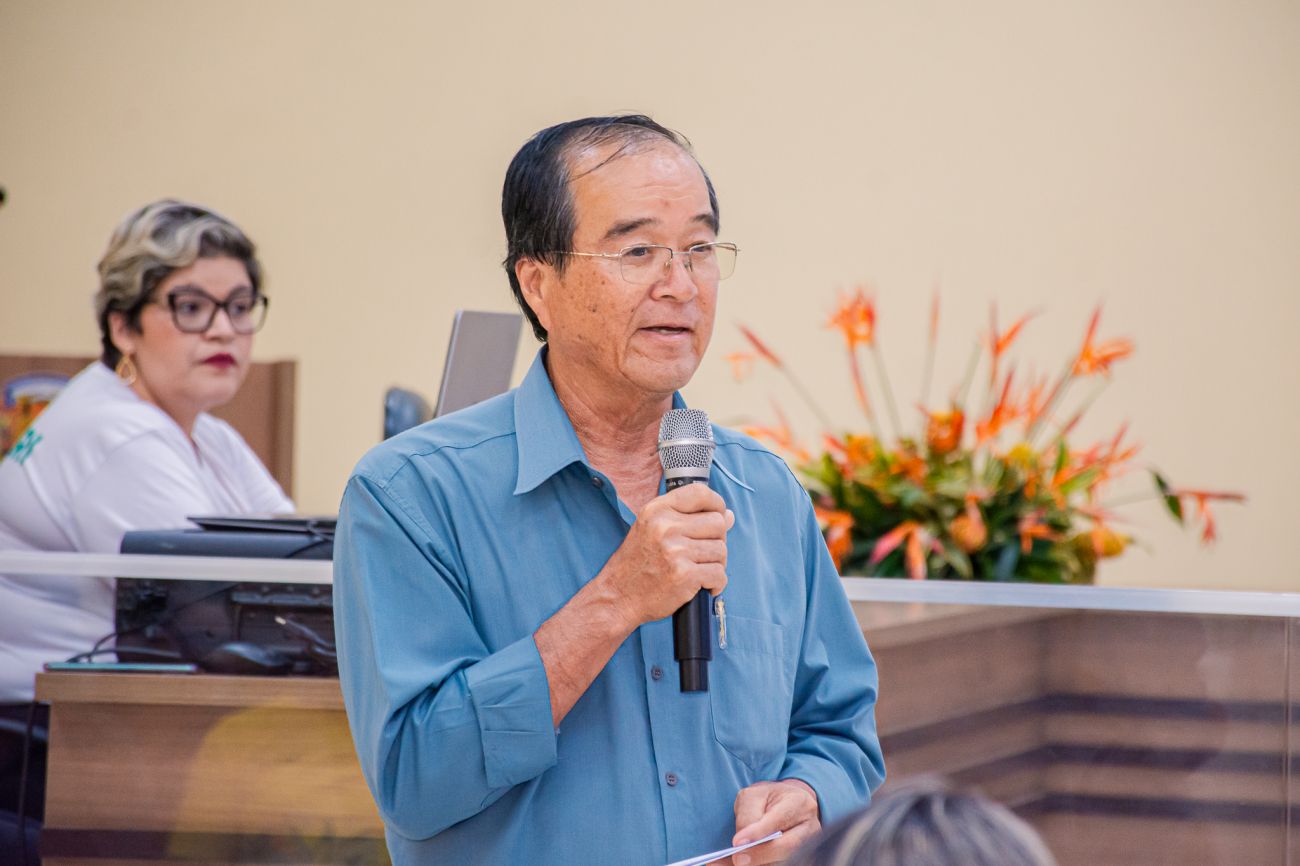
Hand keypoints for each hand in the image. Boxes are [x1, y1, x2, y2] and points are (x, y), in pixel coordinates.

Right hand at [600, 483, 733, 625]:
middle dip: (717, 540)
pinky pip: (719, 574)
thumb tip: (728, 515)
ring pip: (721, 550)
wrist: (618, 597)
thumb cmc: (637, 564)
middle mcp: (665, 526)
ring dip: (716, 564)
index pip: (700, 493)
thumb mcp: (653, 530)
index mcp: (657, 510)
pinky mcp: (684, 575)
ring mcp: (675, 550)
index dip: (716, 504)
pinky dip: (716, 584)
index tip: (717, 517)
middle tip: (703, 554)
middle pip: (717, 523)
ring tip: (699, 571)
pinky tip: (703, 586)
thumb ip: (688, 519)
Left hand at [726, 779, 820, 865]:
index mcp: (799, 802)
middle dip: (760, 854)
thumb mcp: (754, 796)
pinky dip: (761, 864)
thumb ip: (748, 815)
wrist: (787, 805)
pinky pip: (781, 865)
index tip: (737, 841)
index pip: (780, 819)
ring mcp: (809, 847)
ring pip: (784, 861)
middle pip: (787, 847)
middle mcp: (809, 827)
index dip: (758, 832)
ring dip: (759, 863)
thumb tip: (741, 842)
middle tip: (737, 858)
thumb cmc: (769, 799)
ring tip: (736, 861)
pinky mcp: (803, 860)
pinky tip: (744, 863)